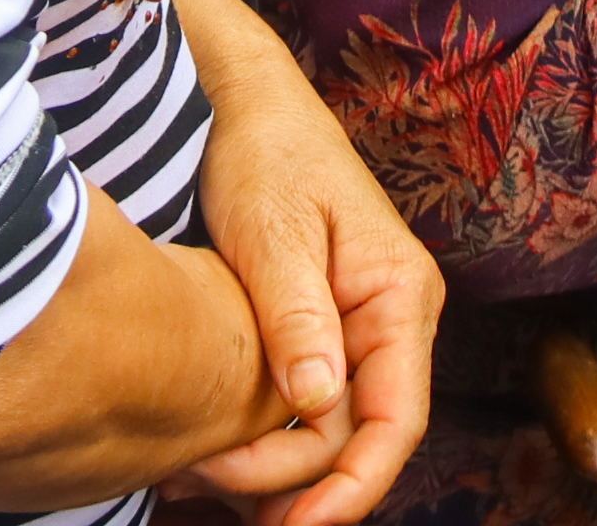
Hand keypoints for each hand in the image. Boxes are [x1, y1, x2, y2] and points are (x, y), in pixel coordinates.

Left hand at [184, 35, 442, 525]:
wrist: (248, 109)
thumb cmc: (268, 157)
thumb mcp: (275, 233)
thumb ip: (299, 317)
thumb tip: (317, 401)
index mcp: (401, 297)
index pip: (397, 419)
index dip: (353, 486)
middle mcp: (392, 323)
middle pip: (356, 438)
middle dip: (291, 483)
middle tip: (204, 496)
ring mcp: (358, 332)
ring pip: (327, 432)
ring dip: (272, 471)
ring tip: (195, 486)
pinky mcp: (320, 335)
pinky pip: (304, 408)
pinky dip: (262, 439)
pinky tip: (210, 456)